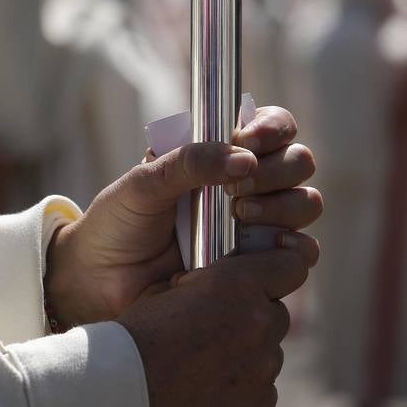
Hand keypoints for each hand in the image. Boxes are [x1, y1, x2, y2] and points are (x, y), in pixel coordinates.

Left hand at [46, 106, 320, 326]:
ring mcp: (257, 225)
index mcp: (222, 153)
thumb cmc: (119, 221)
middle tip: (236, 190)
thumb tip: (244, 159)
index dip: (273, 128)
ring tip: (239, 217)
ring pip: (306, 203)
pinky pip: (300, 253)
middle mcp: (248, 185)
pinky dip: (293, 247)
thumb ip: (190, 162)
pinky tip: (259, 248)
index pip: (273, 126)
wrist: (100, 279)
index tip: (250, 140)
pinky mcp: (258, 265)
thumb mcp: (145, 182)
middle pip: (298, 162)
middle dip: (277, 169)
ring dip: (283, 206)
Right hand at [119, 246, 307, 406]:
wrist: (120, 395)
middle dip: (253, 317)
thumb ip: (207, 283)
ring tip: (204, 366)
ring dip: (246, 354)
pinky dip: (242, 389)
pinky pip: (261, 389)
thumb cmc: (136, 337)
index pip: (290, 266)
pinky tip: (207, 391)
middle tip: (217, 329)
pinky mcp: (261, 406)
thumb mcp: (167, 289)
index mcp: (237, 284)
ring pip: (267, 353)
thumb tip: (218, 284)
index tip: (265, 281)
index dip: (277, 271)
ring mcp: (263, 368)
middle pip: (276, 313)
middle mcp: (259, 322)